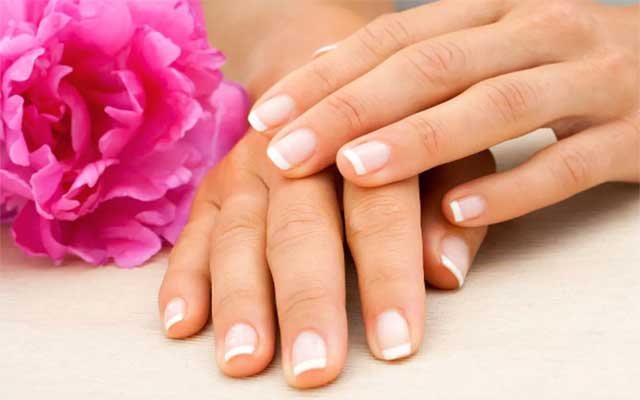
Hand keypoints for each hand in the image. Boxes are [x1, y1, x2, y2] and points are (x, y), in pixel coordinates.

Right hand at [157, 131, 494, 387]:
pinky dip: (184, 279)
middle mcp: (298, 150)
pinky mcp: (211, 187)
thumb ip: (450, 210)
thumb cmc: (396, 132)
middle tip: (312, 368)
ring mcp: (246, 167)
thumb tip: (444, 273)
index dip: (388, 277)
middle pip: (301, 228)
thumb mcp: (443, 156)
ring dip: (241, 300)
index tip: (395, 344)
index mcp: (365, 138)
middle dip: (307, 301)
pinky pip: (193, 235)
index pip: (378, 210)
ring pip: (240, 235)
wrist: (324, 81)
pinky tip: (182, 323)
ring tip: (245, 360)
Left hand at [252, 0, 638, 225]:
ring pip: (496, 106)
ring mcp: (590, 82)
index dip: (327, 77)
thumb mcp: (493, 46)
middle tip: (285, 153)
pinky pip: (569, 163)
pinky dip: (512, 189)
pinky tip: (456, 214)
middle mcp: (538, 34)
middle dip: (352, 110)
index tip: (266, 118)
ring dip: (420, 141)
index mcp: (494, 12)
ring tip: (354, 172)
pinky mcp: (634, 136)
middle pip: (431, 68)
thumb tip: (326, 85)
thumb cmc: (561, 62)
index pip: (395, 39)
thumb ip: (422, 64)